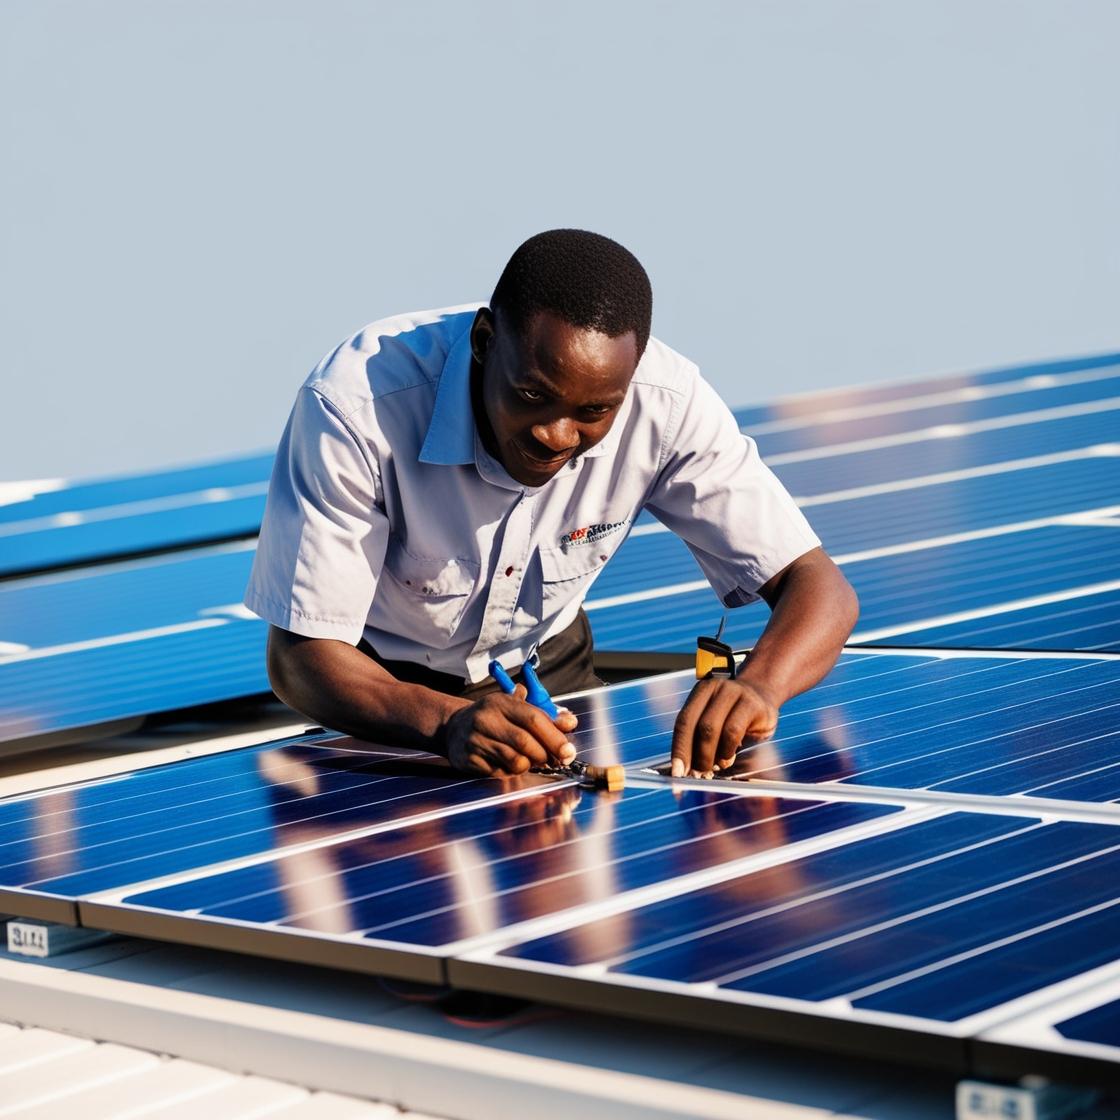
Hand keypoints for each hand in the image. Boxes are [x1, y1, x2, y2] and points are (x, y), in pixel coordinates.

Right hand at [445, 684, 578, 776]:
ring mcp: (475, 740)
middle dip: (545, 755)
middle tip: (552, 760)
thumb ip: (543, 715)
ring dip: (529, 765)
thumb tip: (570, 722)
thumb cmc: (492, 717)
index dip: (555, 737)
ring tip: (528, 759)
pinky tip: (506, 763)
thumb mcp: (515, 708)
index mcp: (501, 702)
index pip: (533, 719)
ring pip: (514, 761)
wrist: (454, 727)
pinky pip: (500, 773)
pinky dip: (510, 772)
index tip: (568, 751)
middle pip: (525, 743)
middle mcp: (486, 719)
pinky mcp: (469, 759)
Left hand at [670, 676, 777, 777]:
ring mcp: (735, 693)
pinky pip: (733, 731)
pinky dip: (727, 750)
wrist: (764, 697)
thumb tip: (686, 770)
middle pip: (695, 724)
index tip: (675, 773)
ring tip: (713, 768)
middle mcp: (716, 688)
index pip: (683, 721)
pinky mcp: (752, 705)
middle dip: (692, 755)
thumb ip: (701, 740)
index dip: (679, 749)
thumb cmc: (735, 717)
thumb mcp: (716, 723)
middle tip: (695, 775)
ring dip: (709, 755)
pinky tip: (727, 759)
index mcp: (701, 692)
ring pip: (712, 728)